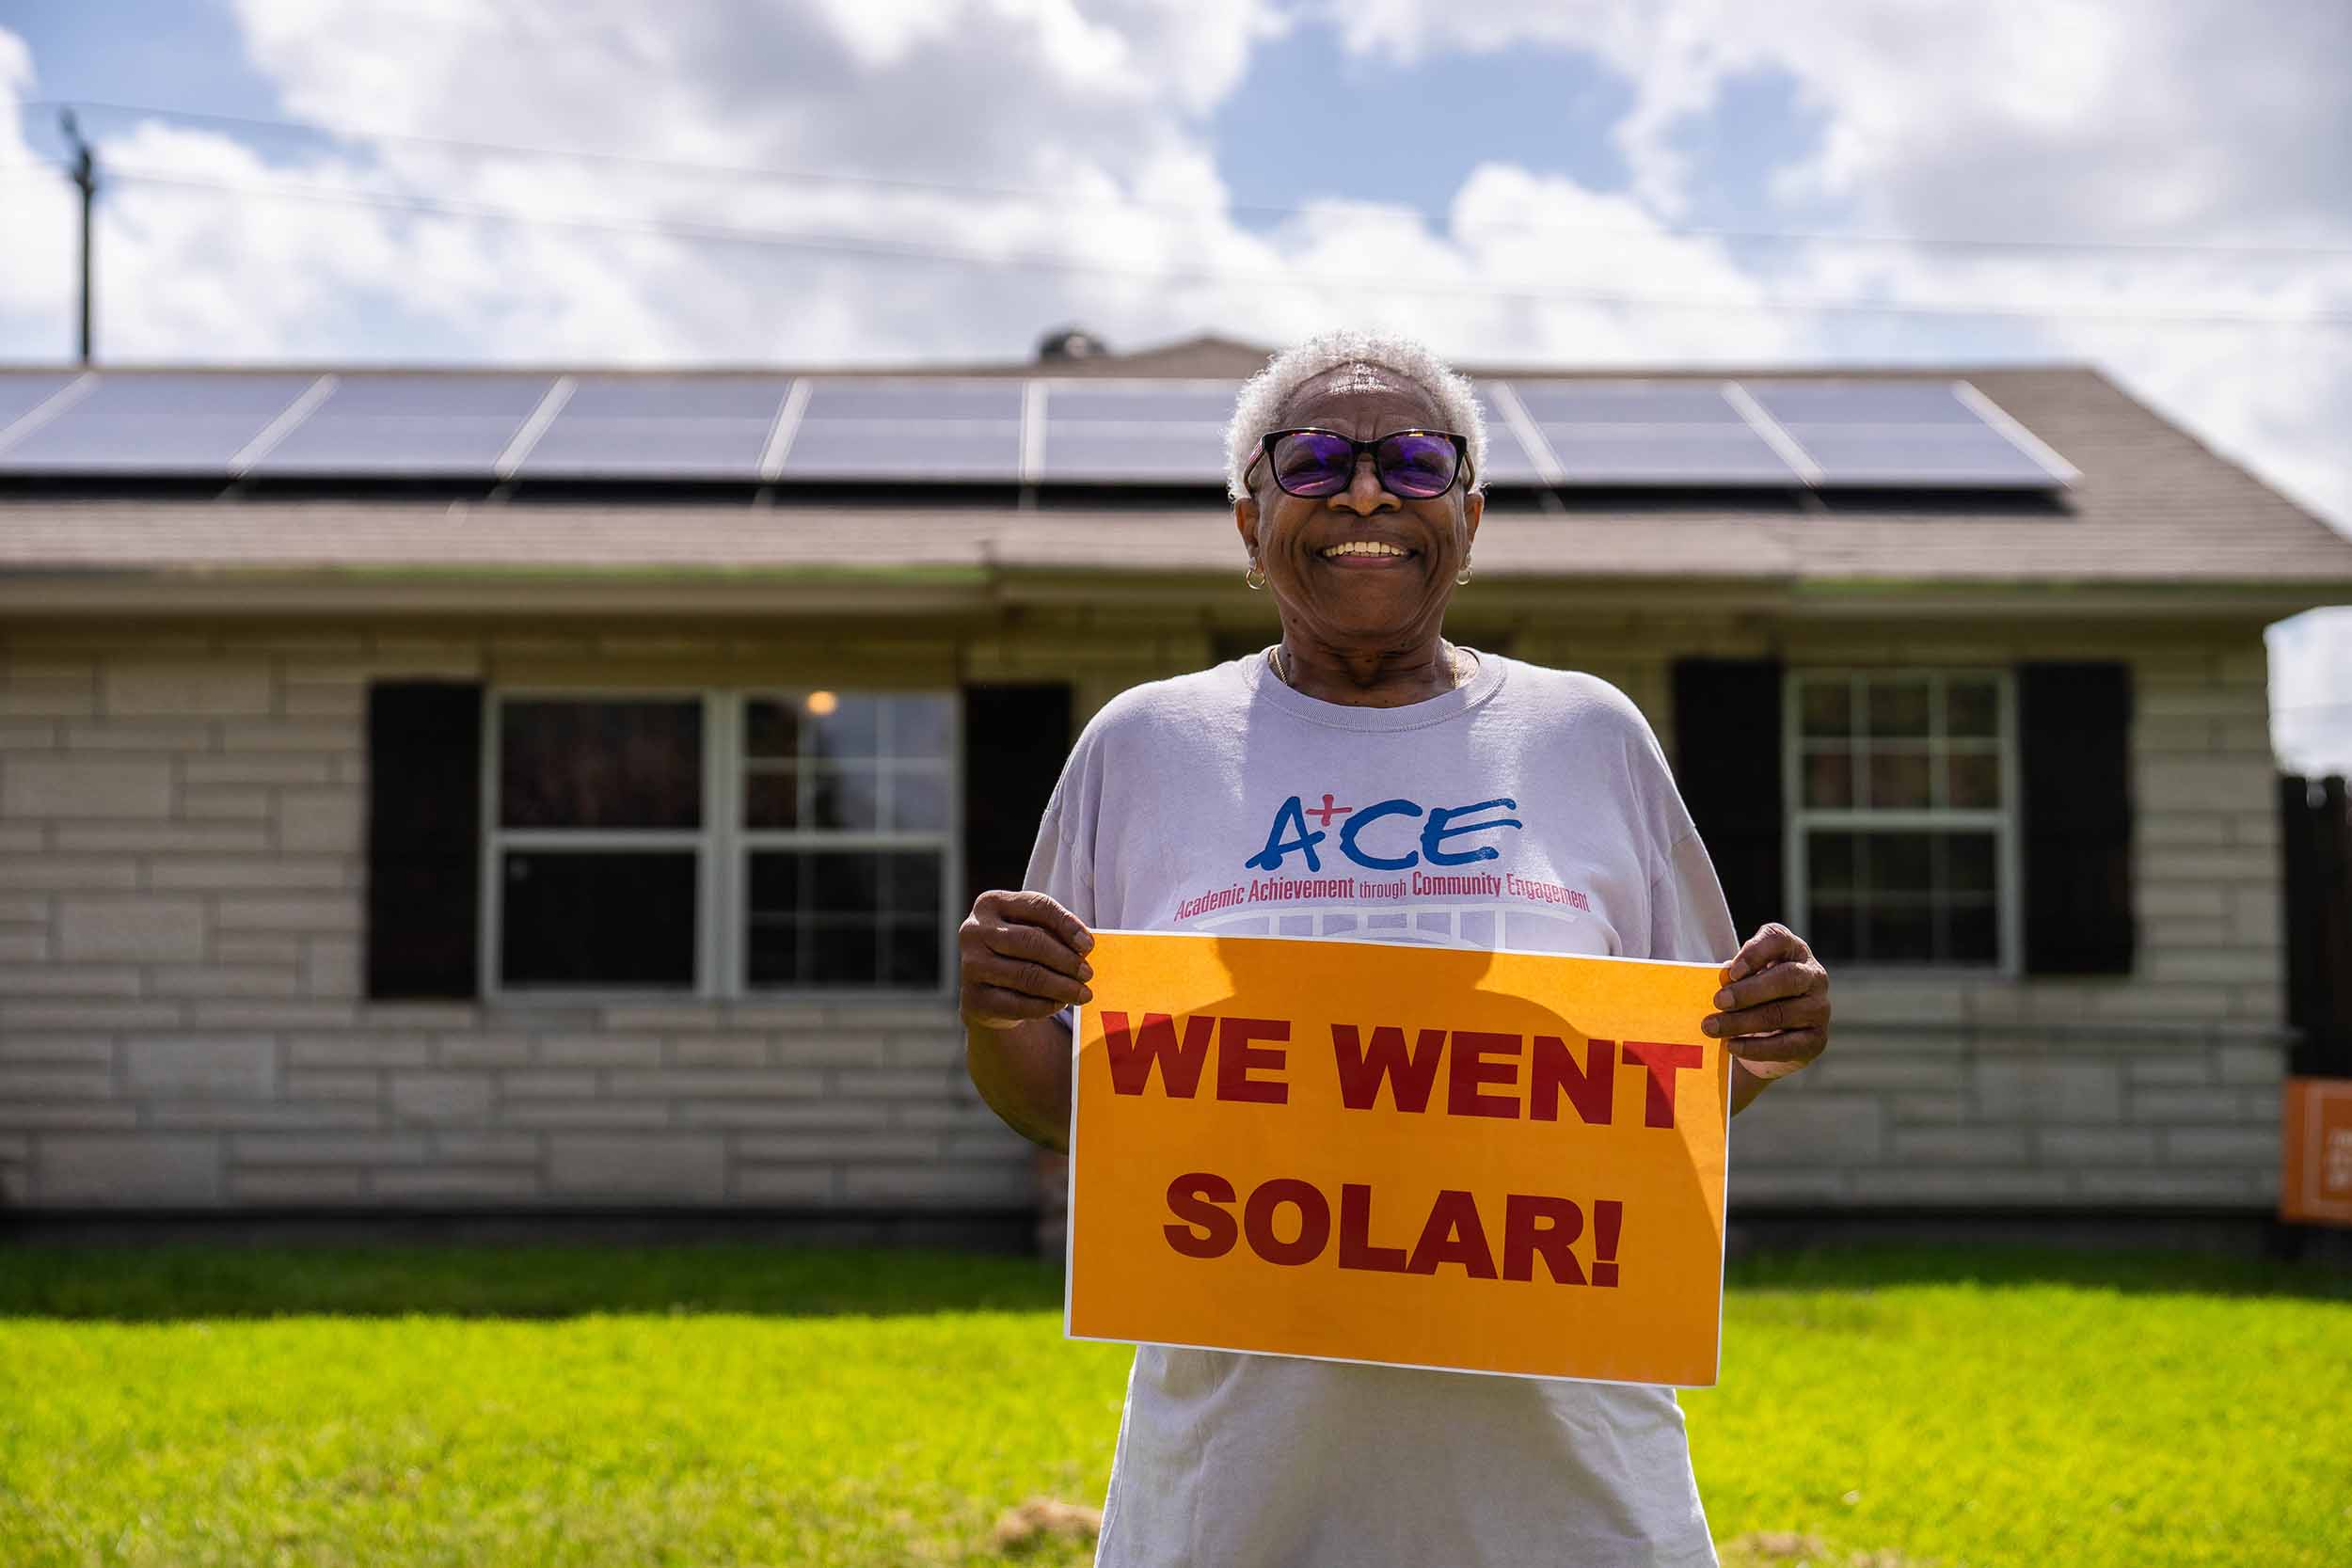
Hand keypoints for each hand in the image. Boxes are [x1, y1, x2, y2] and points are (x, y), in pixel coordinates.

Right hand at [959, 890, 1095, 1029]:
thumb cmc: (1018, 952)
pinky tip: (1060, 1003)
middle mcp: (974, 931)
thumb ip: (1053, 932)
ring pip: (1025, 975)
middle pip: (1030, 941)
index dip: (1067, 924)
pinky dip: (1045, 1005)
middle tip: (1087, 973)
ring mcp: (971, 966)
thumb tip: (1083, 948)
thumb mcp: (1031, 930)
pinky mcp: (974, 998)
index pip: (1037, 906)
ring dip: (1061, 986)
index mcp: (991, 903)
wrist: (987, 990)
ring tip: (1082, 993)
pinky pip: (1017, 1004)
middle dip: (1065, 959)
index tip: (1088, 945)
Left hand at [1702, 922, 1829, 1083]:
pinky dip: (1756, 1047)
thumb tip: (1724, 978)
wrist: (1766, 1036)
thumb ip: (1734, 975)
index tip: (1731, 972)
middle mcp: (1813, 975)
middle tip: (1718, 1001)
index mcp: (1792, 950)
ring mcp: (1818, 1008)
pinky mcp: (1816, 1039)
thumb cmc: (1750, 996)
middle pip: (1787, 978)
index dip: (1755, 953)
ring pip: (1783, 1013)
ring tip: (1713, 1027)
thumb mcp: (1742, 978)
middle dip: (1748, 991)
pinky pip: (1786, 1045)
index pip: (1779, 939)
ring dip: (1743, 1022)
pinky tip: (1733, 1046)